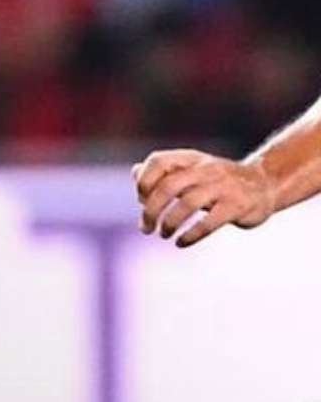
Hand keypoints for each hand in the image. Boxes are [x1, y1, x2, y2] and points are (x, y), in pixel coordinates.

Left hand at [132, 148, 275, 247]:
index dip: (144, 181)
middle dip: (151, 210)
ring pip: (187, 204)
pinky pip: (208, 222)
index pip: (158, 161)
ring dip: (169, 223)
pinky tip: (181, 243)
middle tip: (145, 228)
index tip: (141, 200)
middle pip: (168, 186)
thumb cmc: (218, 182)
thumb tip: (135, 172)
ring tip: (163, 235)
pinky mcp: (237, 206)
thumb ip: (164, 172)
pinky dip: (190, 235)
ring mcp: (223, 186)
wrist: (265, 185)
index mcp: (191, 159)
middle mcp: (206, 169)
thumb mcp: (192, 170)